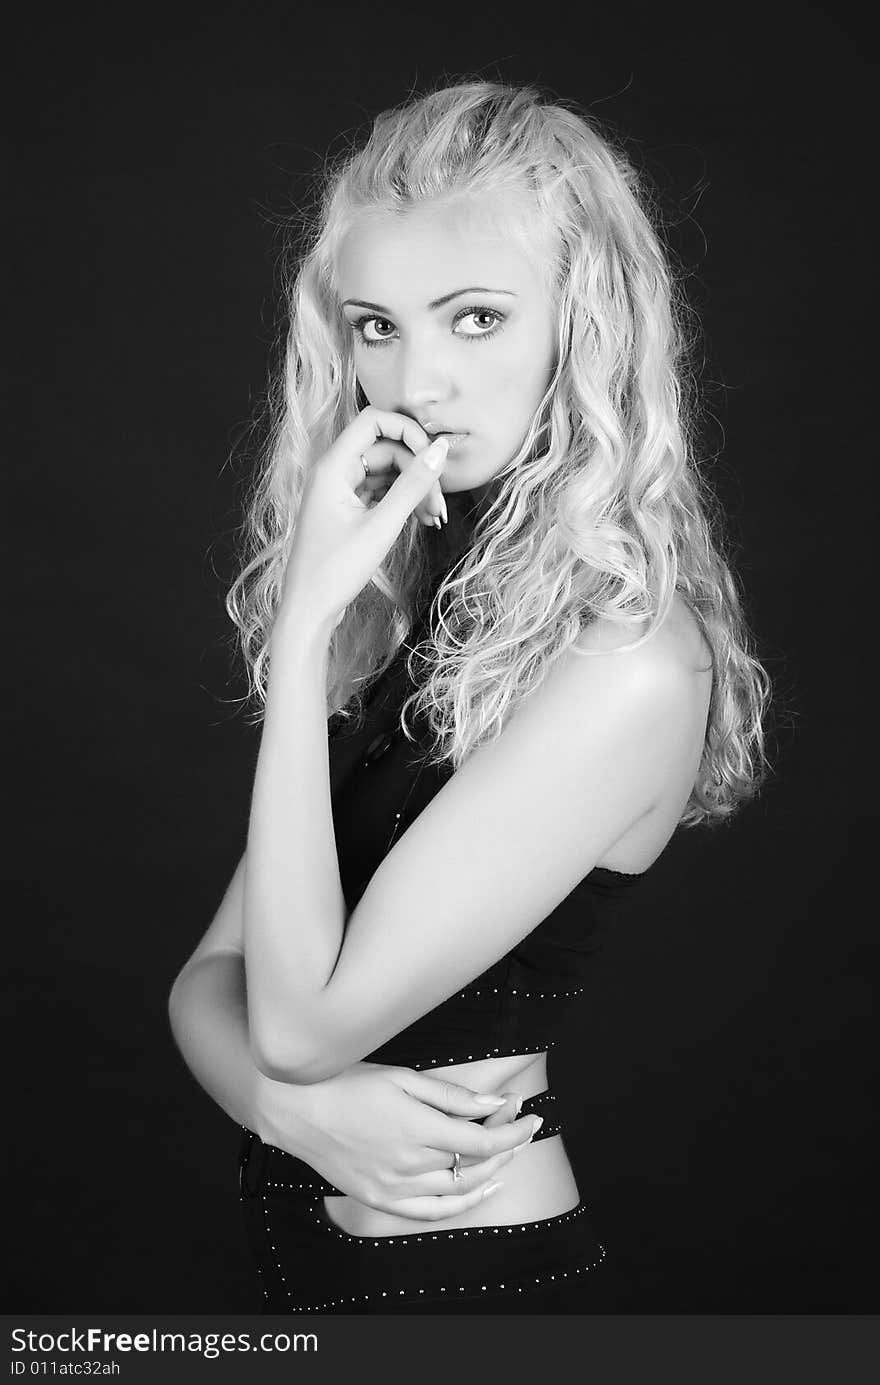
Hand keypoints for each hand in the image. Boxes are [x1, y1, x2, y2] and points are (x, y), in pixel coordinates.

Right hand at [254, 1062, 542, 1219]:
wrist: (296, 1110)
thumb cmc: (347, 1084)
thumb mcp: (402, 1076)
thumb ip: (450, 1094)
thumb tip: (495, 1101)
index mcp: (418, 1128)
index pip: (483, 1138)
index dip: (514, 1129)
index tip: (531, 1114)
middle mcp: (410, 1163)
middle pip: (476, 1163)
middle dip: (507, 1144)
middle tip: (522, 1124)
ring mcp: (395, 1186)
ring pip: (459, 1190)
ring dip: (491, 1171)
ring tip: (508, 1151)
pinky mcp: (380, 1199)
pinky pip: (431, 1212)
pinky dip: (462, 1204)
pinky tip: (482, 1189)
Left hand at [280, 407, 449, 632]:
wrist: (309, 610)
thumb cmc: (335, 570)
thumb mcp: (381, 526)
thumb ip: (412, 485)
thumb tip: (440, 450)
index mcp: (333, 467)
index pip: (374, 421)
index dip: (408, 430)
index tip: (434, 456)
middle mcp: (333, 473)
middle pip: (385, 450)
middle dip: (417, 471)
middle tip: (440, 505)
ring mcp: (339, 492)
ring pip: (386, 473)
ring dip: (413, 490)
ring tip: (436, 518)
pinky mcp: (346, 511)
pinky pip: (380, 493)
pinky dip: (401, 503)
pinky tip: (422, 521)